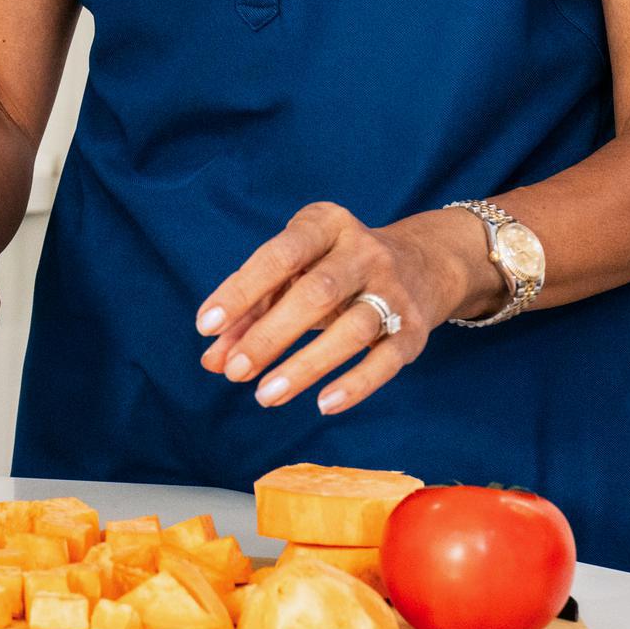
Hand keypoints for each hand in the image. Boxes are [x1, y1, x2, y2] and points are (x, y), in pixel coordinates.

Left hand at [192, 204, 497, 415]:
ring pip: (352, 329)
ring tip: (265, 395)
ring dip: (305, 365)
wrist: (423, 262)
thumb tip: (213, 359)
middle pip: (316, 293)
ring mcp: (394, 290)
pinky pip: (386, 360)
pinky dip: (356, 384)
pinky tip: (323, 404)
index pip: (279, 255)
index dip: (241, 290)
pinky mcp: (415, 329)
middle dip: (270, 335)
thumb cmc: (334, 268)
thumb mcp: (295, 271)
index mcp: (326, 224)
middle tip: (235, 372)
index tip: (205, 327)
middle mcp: (364, 251)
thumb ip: (252, 310)